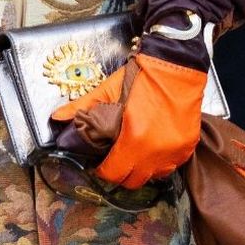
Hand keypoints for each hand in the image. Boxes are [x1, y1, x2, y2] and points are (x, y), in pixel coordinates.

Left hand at [49, 50, 207, 189]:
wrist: (177, 63)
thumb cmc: (143, 75)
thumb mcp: (109, 89)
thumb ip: (82, 106)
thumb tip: (56, 118)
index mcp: (133, 138)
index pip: (114, 173)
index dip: (103, 171)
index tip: (100, 164)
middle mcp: (155, 150)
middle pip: (134, 180)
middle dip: (121, 173)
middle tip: (115, 161)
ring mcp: (175, 150)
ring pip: (154, 176)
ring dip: (142, 170)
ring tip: (134, 155)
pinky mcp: (188, 146)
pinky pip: (172, 165)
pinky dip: (161, 162)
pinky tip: (153, 149)